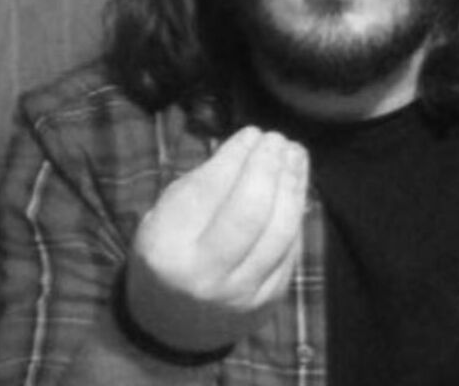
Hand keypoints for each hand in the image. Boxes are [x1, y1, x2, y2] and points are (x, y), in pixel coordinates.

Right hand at [124, 127, 309, 352]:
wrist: (170, 327)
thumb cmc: (167, 256)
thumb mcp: (163, 219)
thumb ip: (202, 185)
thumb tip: (250, 146)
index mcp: (167, 249)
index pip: (210, 191)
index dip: (237, 156)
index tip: (252, 132)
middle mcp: (205, 275)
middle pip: (251, 211)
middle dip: (269, 166)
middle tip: (277, 139)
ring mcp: (241, 293)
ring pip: (280, 231)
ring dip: (293, 184)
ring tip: (295, 154)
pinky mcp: (268, 302)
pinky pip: (291, 249)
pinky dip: (296, 214)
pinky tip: (296, 187)